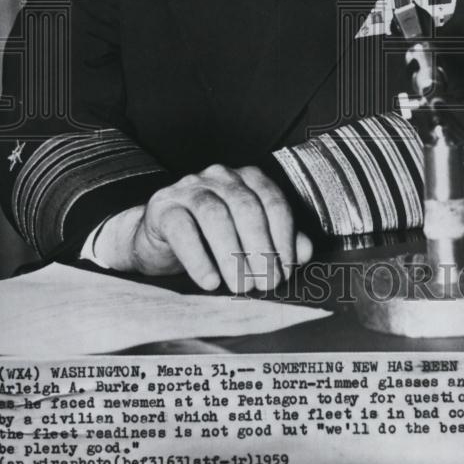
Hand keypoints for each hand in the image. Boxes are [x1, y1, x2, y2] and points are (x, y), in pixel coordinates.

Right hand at [93, 164, 313, 292]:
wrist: (158, 239)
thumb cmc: (210, 238)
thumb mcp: (247, 240)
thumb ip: (278, 241)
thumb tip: (305, 252)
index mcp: (247, 179)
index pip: (273, 202)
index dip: (283, 238)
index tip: (286, 271)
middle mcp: (220, 176)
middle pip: (247, 208)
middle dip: (261, 249)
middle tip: (266, 284)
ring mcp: (190, 188)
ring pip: (216, 216)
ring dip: (232, 256)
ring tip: (241, 287)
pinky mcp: (164, 207)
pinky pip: (183, 230)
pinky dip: (199, 258)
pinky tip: (210, 282)